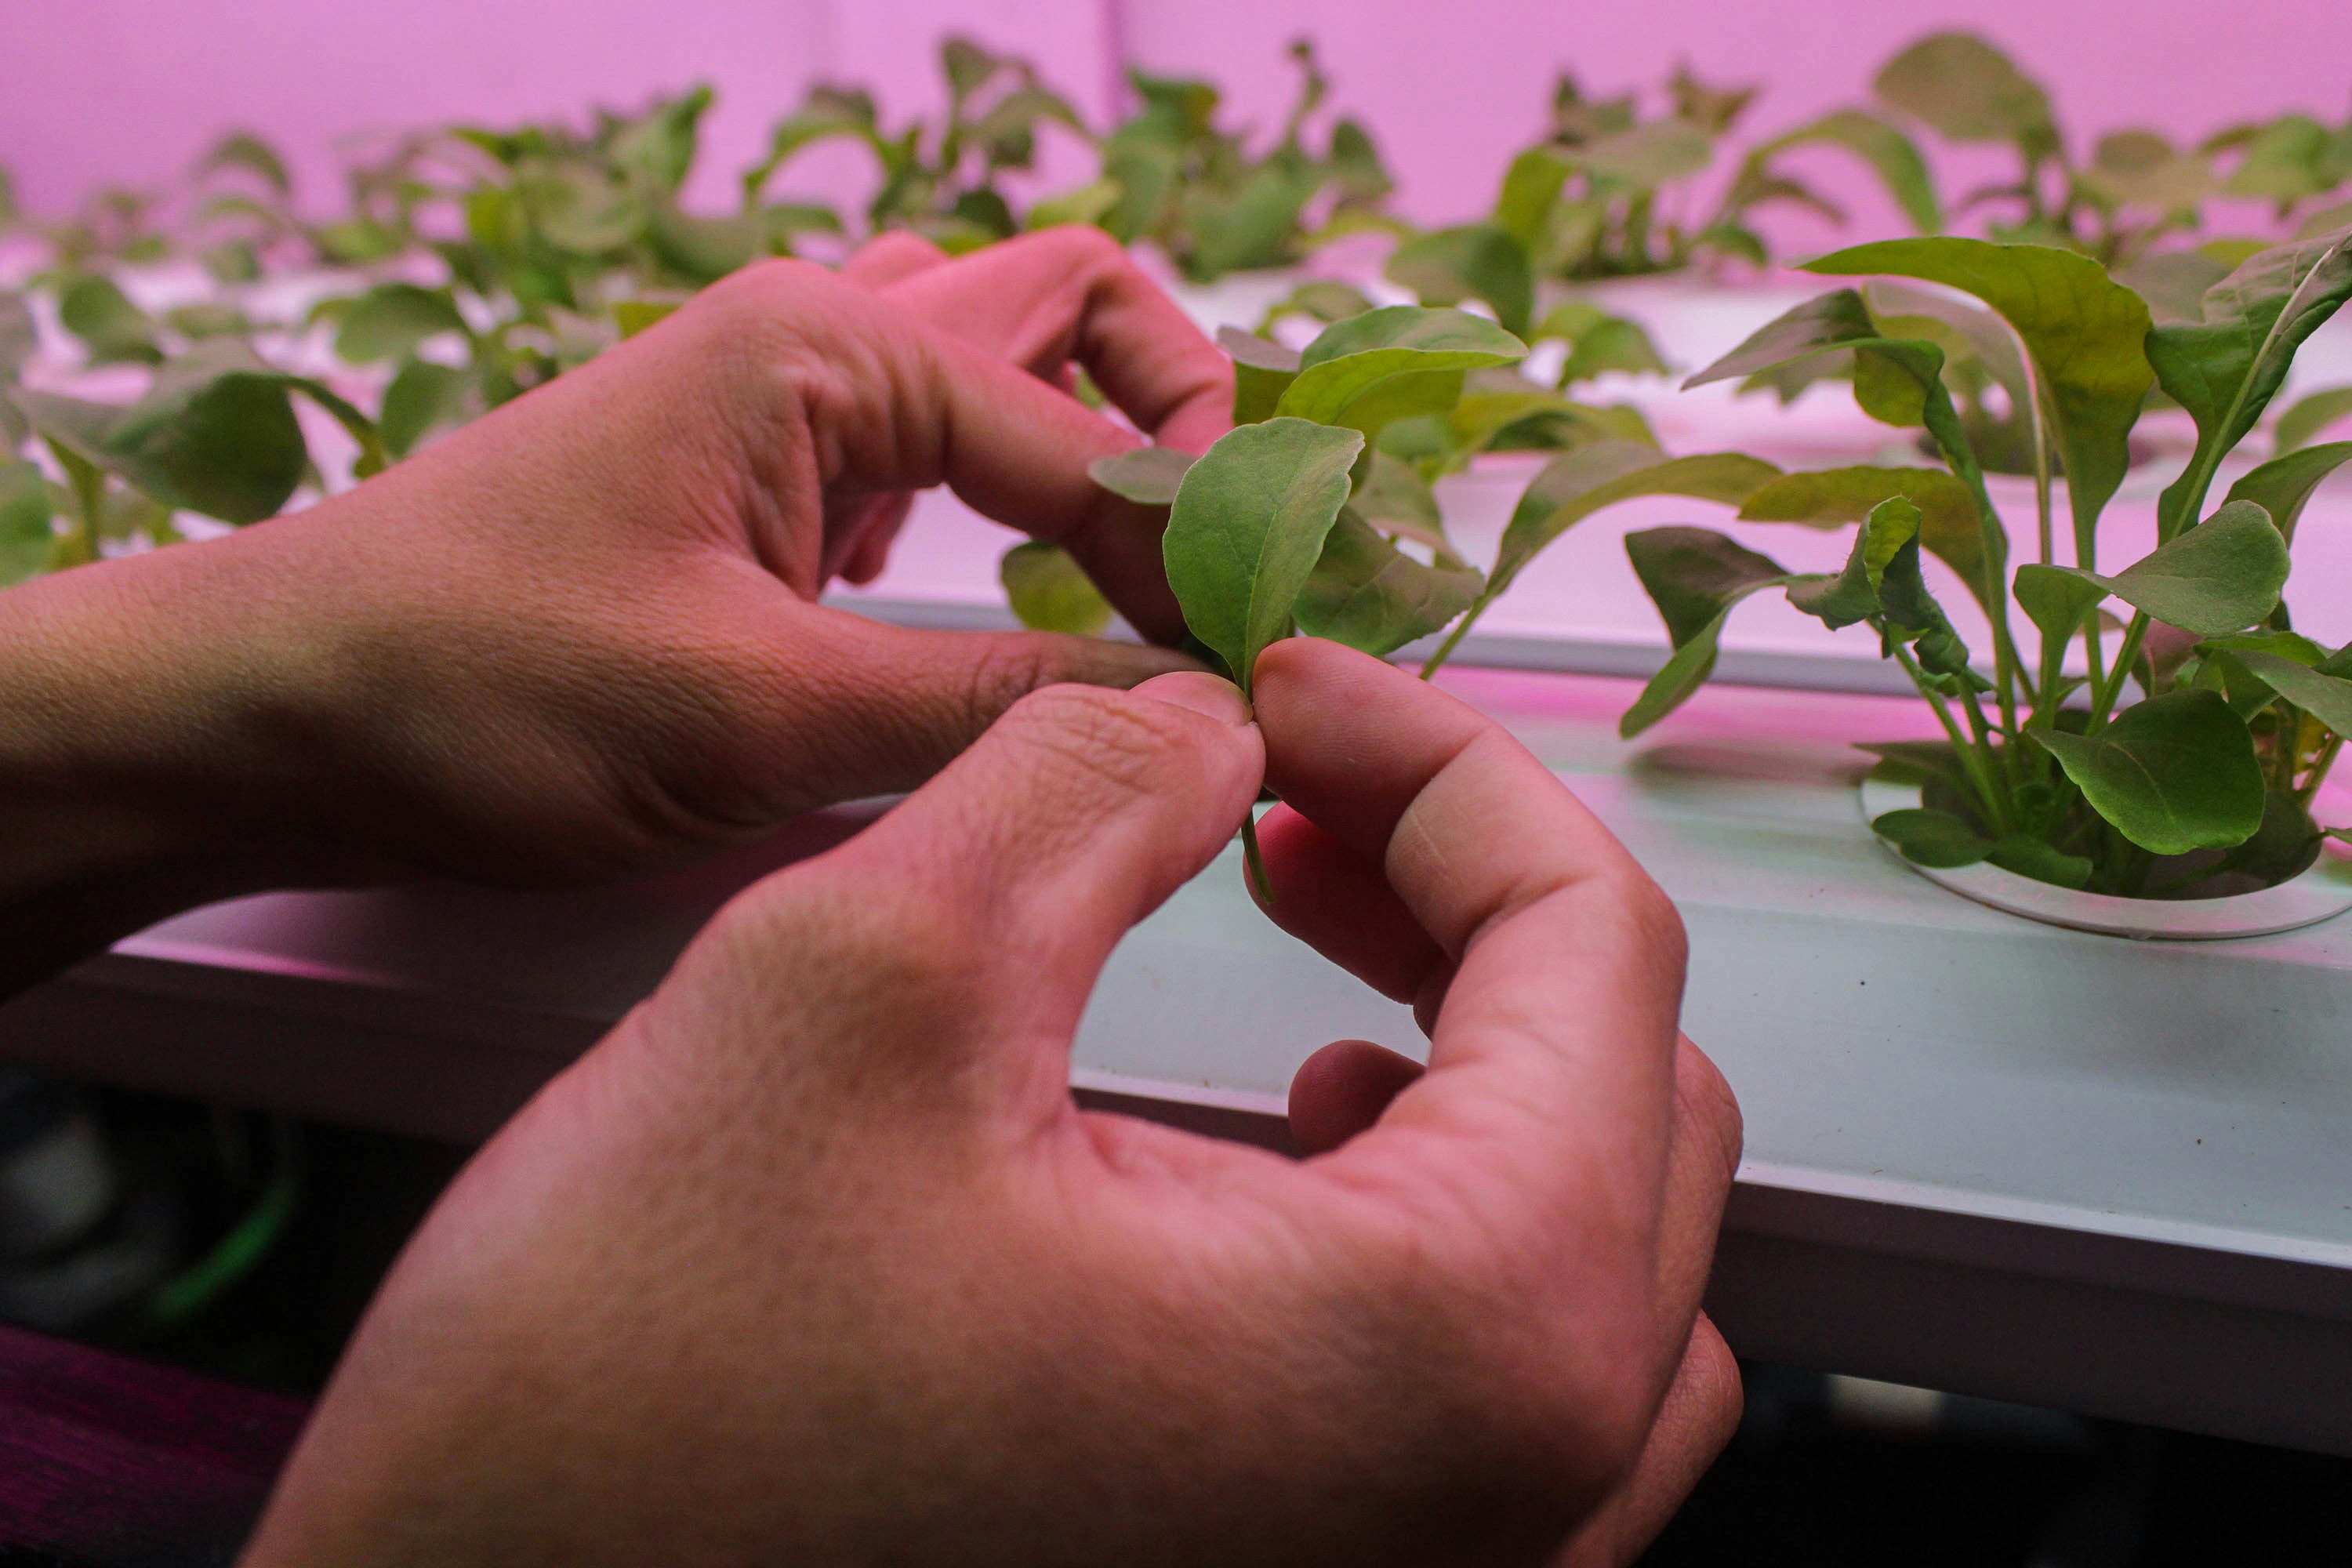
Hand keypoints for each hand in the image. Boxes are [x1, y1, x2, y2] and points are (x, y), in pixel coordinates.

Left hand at [0, 229, 1232, 989]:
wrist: (271, 709)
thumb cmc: (481, 686)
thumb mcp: (761, 715)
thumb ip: (998, 704)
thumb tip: (1201, 710)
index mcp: (831, 345)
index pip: (1094, 435)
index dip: (1193, 553)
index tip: (1253, 676)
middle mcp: (822, 338)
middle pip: (1078, 315)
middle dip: (1177, 426)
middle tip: (1228, 581)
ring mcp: (786, 406)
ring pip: (1006, 375)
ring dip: (1096, 452)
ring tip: (1157, 588)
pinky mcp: (759, 488)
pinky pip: (931, 457)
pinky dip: (1011, 508)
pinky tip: (1026, 607)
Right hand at [243, 640, 1740, 1565]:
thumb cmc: (637, 1400)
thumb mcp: (852, 981)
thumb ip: (1083, 783)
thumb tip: (1209, 720)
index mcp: (1461, 1336)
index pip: (1601, 949)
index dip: (1443, 759)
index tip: (1284, 686)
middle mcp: (1511, 1500)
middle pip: (1636, 1092)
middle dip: (1468, 889)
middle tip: (1287, 788)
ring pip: (1592, 1243)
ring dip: (1480, 1045)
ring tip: (1315, 932)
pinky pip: (1494, 1379)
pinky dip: (1436, 1204)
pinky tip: (1287, 1139)